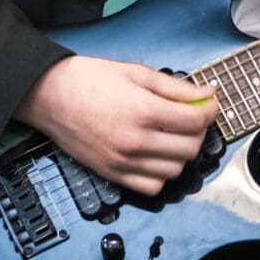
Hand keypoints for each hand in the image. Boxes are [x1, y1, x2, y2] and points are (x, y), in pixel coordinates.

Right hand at [15, 56, 218, 195]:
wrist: (50, 96)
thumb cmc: (87, 80)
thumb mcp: (136, 72)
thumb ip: (176, 87)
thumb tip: (206, 93)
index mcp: (144, 110)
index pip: (196, 120)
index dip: (210, 110)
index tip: (209, 104)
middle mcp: (137, 141)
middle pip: (190, 148)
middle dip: (199, 131)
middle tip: (192, 117)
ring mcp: (124, 162)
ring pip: (175, 170)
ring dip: (181, 154)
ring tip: (173, 135)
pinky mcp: (113, 174)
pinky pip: (152, 186)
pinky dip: (161, 174)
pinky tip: (156, 155)